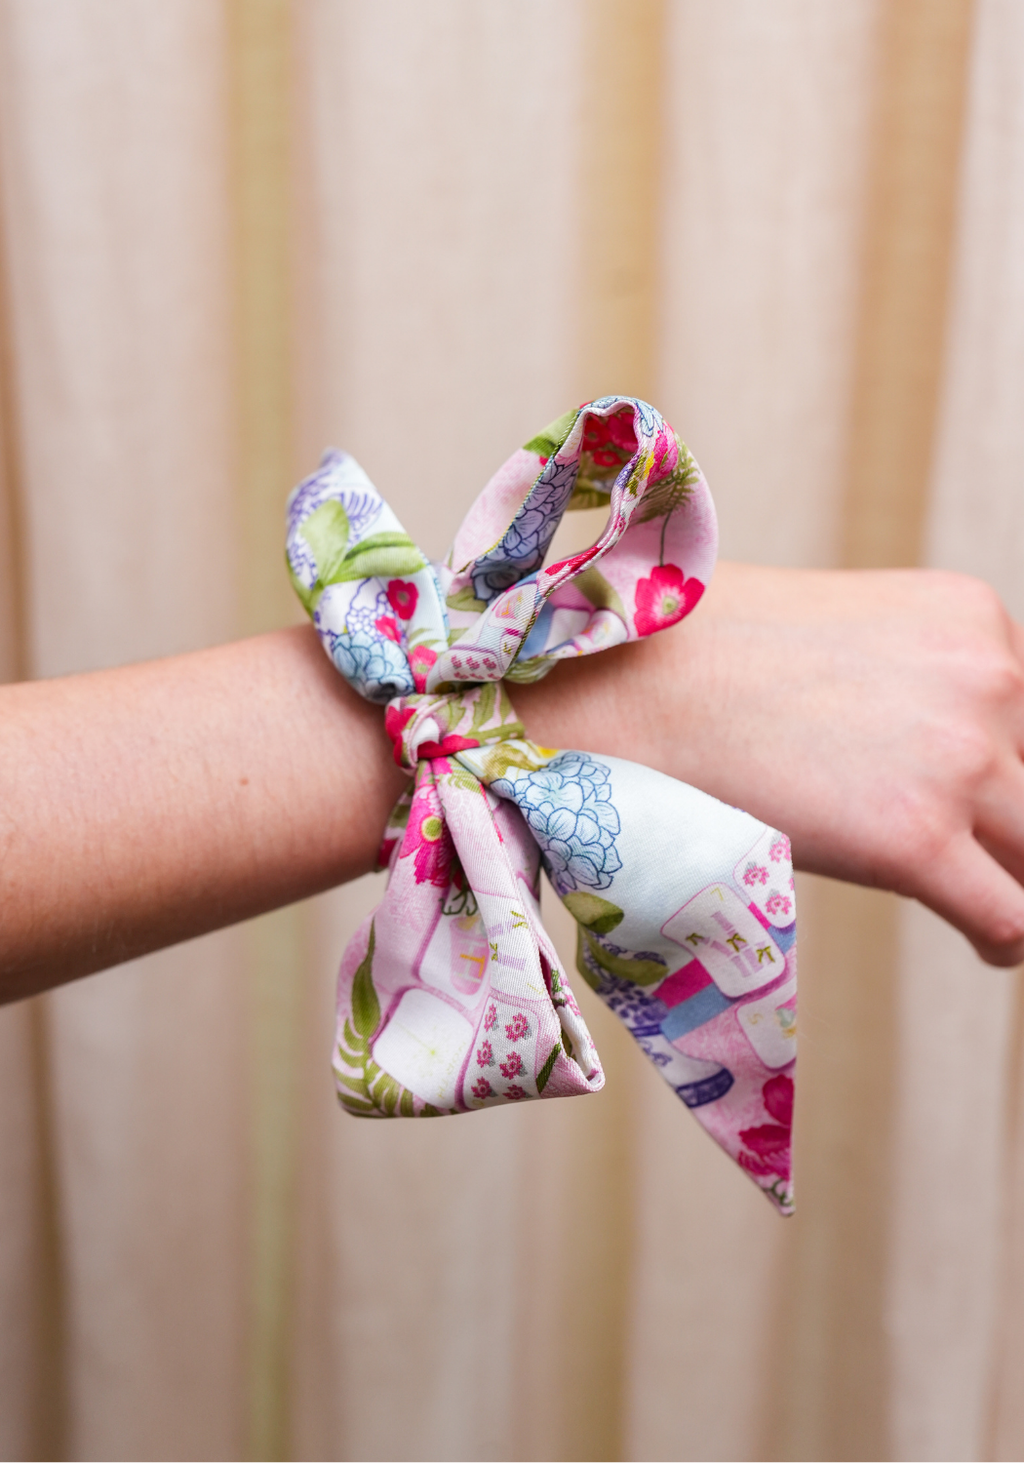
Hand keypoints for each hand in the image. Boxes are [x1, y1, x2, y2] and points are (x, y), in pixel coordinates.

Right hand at [515, 562, 1023, 966]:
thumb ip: (909, 684)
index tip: (983, 806)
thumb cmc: (701, 656)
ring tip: (987, 901)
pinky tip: (986, 943)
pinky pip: (1014, 919)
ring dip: (1019, 880)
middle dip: (1013, 825)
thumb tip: (924, 762)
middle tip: (978, 853)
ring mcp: (960, 757)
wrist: (625, 681)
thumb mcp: (841, 635)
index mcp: (973, 619)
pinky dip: (1010, 940)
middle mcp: (988, 677)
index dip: (1008, 769)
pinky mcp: (914, 837)